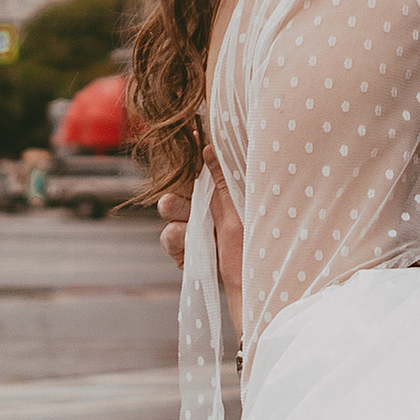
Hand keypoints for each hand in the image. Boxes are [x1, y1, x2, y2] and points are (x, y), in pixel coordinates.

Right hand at [158, 162, 245, 329]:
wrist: (248, 284)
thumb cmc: (251, 245)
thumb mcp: (236, 211)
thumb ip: (219, 184)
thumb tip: (209, 149)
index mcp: (217, 195)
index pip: (198, 169)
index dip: (191, 153)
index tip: (190, 134)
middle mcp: (201, 208)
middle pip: (178, 183)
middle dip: (179, 191)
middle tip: (185, 198)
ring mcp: (189, 229)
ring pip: (167, 208)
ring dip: (178, 216)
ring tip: (192, 229)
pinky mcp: (182, 250)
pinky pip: (167, 235)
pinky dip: (178, 238)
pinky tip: (190, 245)